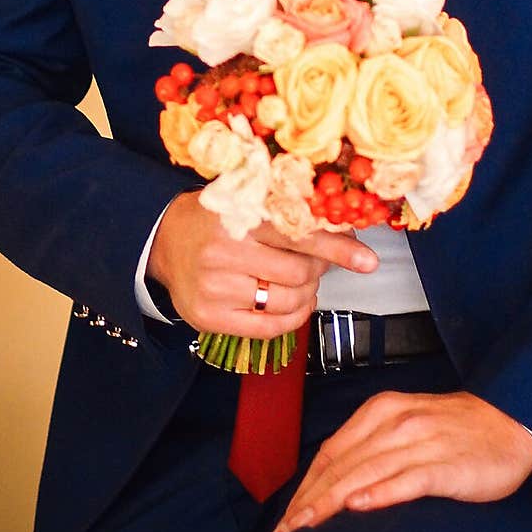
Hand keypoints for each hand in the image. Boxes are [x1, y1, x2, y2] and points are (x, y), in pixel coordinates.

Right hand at [145, 190, 377, 336]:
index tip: (367, 260)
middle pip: (298, 273)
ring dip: (307, 294)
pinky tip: (293, 305)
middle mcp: (223, 253)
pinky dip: (292, 318)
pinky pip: (269, 329)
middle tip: (316, 262)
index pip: (298, 235)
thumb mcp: (249, 202)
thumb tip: (347, 232)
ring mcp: (215, 289)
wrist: (164, 242)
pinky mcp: (210, 318)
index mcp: (236, 216)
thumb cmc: (215, 219)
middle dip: (318, 270)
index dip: (337, 248)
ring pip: (287, 302)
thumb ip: (291, 214)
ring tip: (301, 282)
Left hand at [270, 389, 531, 531]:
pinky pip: (408, 479)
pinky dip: (381, 493)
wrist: (514, 419)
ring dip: (330, 504)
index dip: (304, 488)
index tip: (286, 520)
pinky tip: (359, 508)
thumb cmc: (458, 430)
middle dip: (308, 503)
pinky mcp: (446, 464)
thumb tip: (334, 486)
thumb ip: (371, 447)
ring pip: (364, 473)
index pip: (330, 453)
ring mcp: (421, 442)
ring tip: (306, 529)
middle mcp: (395, 423)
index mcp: (381, 411)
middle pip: (340, 466)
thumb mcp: (406, 425)